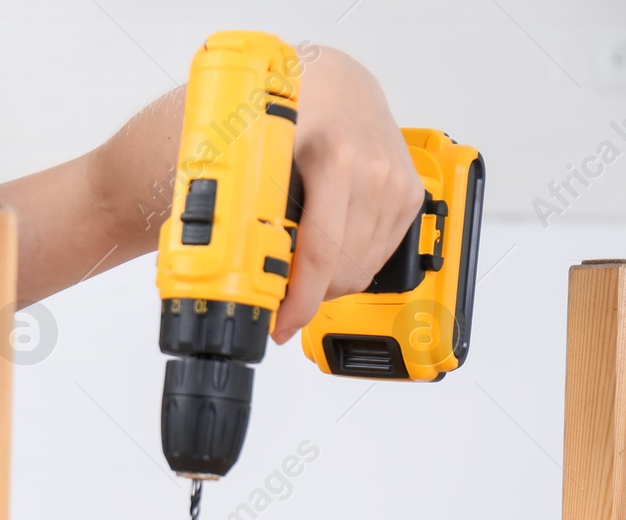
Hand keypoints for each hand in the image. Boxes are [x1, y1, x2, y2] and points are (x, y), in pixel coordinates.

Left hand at [272, 45, 426, 344]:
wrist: (337, 82)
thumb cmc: (291, 112)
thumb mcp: (255, 149)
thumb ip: (244, 199)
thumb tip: (223, 261)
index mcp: (335, 160)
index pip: (320, 254)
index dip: (297, 301)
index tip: (277, 323)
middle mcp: (373, 173)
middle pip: (341, 270)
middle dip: (306, 298)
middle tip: (277, 304)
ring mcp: (396, 186)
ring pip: (362, 269)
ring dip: (328, 286)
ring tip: (297, 278)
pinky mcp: (410, 196)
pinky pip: (380, 256)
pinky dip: (350, 267)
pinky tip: (326, 257)